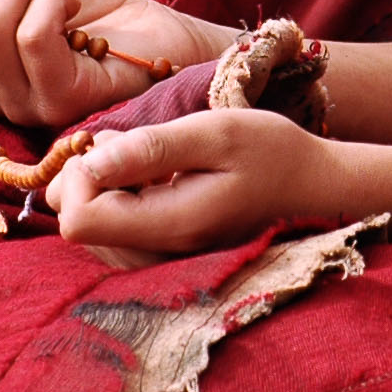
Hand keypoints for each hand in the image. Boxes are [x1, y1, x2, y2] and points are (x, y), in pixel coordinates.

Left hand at [45, 108, 339, 263]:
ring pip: (93, 232)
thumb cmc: (271, 151)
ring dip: (101, 188)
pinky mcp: (165, 252)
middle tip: (125, 143)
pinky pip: (114, 233)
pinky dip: (117, 199)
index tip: (111, 143)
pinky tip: (147, 176)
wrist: (312, 184)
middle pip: (79, 229)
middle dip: (85, 180)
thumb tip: (89, 161)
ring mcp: (162, 258)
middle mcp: (160, 254)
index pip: (79, 221)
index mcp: (171, 224)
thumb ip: (153, 148)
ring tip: (141, 157)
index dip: (79, 177)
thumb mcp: (217, 132)